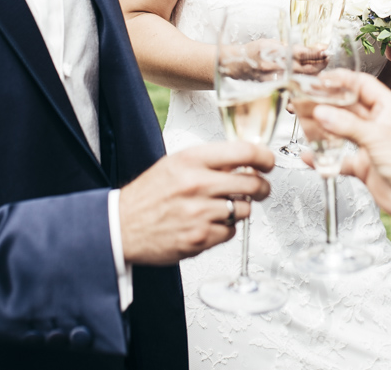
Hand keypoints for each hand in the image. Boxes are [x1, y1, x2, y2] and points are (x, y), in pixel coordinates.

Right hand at [119, 141, 273, 264]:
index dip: (264, 157)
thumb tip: (244, 161)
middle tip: (259, 188)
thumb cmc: (148, 194)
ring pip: (244, 210)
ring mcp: (199, 213)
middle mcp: (197, 184)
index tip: (268, 162)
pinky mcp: (200, 238)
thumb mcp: (175, 164)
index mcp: (191, 160)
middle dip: (261, 187)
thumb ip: (209, 161)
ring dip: (239, 209)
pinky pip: (230, 232)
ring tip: (221, 207)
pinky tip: (207, 223)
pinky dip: (224, 229)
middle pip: (252, 183)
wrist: (121, 226)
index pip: (243, 152)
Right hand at [303, 72, 390, 223]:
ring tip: (305, 123)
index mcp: (389, 107)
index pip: (362, 85)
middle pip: (349, 107)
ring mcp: (371, 144)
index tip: (321, 79)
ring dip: (325, 128)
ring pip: (343, 131)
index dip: (341, 80)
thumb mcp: (376, 136)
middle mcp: (380, 123)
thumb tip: (322, 112)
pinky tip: (312, 157)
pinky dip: (326, 159)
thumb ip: (346, 124)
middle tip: (307, 101)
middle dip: (328, 104)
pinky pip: (341, 159)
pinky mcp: (365, 165)